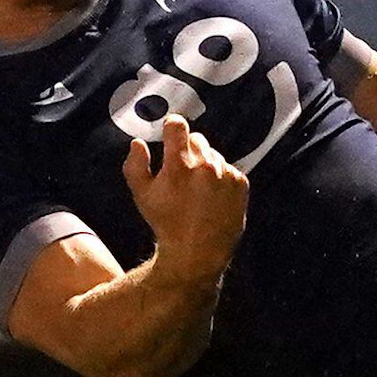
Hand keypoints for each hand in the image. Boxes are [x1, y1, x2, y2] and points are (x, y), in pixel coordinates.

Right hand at [122, 114, 249, 287]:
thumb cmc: (168, 224)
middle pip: (197, 139)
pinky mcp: (240, 183)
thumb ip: (135, 165)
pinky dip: (221, 178)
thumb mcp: (141, 195)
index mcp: (179, 165)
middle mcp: (205, 166)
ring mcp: (226, 174)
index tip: (170, 131)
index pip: (178, 125)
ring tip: (197, 190)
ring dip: (205, 164)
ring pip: (213, 154)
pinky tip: (211, 197)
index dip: (171, 126)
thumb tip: (138, 144)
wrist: (198, 251)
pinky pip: (229, 168)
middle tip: (181, 172)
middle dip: (187, 150)